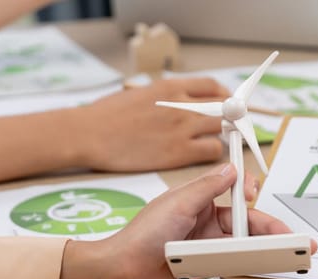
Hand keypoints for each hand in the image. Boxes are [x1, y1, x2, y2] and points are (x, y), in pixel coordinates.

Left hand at [56, 163, 316, 278]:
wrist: (121, 274)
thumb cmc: (139, 237)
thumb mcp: (176, 204)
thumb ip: (207, 187)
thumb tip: (231, 168)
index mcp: (197, 198)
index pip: (232, 188)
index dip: (247, 189)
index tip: (254, 191)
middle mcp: (204, 219)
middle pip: (246, 220)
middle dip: (269, 226)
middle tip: (289, 235)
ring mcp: (206, 243)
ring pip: (244, 241)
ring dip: (265, 245)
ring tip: (287, 251)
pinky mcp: (206, 264)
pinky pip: (234, 261)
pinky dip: (251, 262)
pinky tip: (266, 263)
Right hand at [72, 78, 230, 171]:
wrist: (89, 134)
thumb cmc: (106, 114)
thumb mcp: (139, 92)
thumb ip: (164, 96)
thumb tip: (180, 99)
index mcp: (170, 87)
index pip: (212, 85)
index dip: (224, 95)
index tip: (225, 102)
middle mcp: (180, 105)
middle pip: (223, 107)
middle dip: (228, 115)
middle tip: (226, 124)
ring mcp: (181, 128)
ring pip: (221, 129)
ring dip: (221, 134)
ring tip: (211, 139)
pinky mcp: (178, 152)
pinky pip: (211, 150)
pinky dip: (212, 152)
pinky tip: (201, 154)